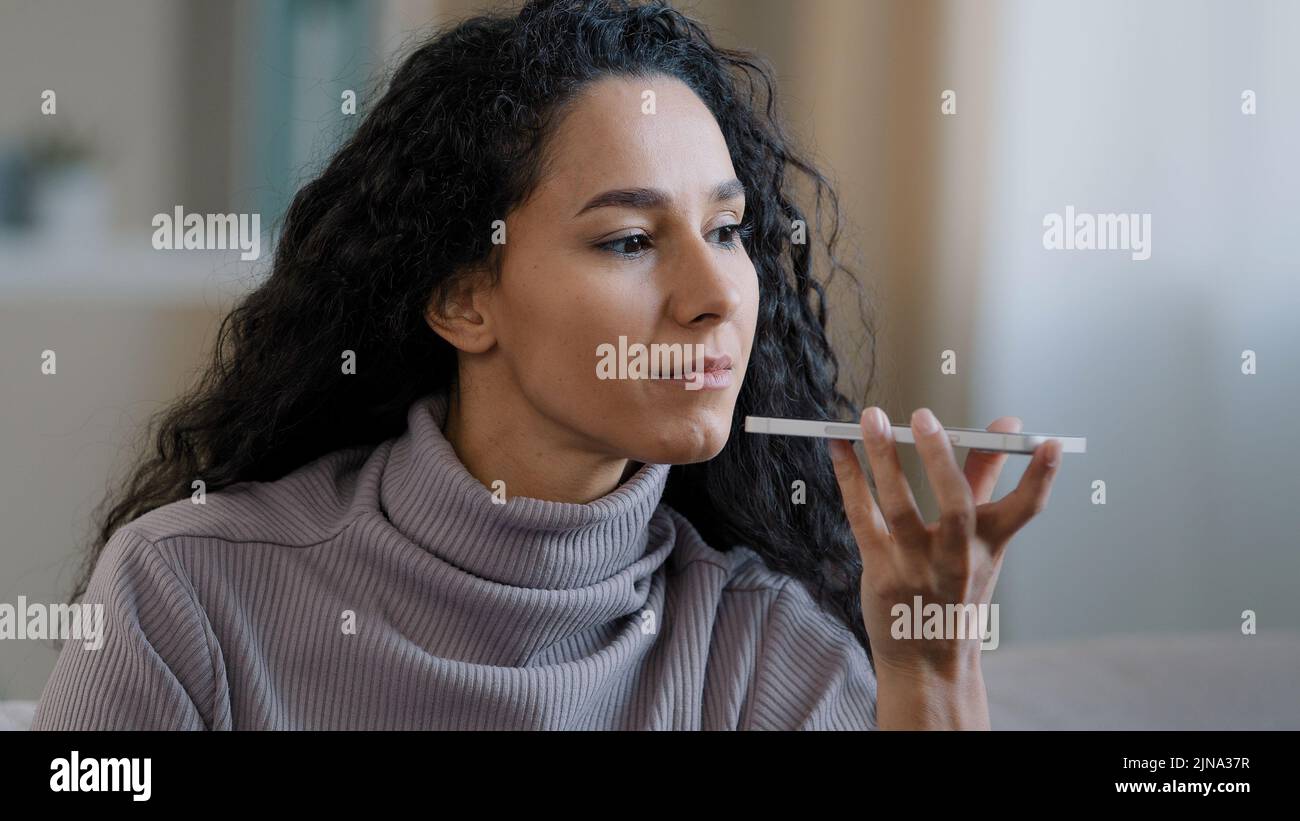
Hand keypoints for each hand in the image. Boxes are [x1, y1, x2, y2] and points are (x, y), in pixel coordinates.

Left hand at [828, 407, 1061, 727]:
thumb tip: (1006, 426)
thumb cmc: (954, 589)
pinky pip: (862, 518)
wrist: (928, 663)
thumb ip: (986, 479)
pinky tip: (840, 448)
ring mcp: (916, 568)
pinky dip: (850, 479)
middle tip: (924, 416)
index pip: (1026, 510)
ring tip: (870, 419)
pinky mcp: (880, 572)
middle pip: (956, 506)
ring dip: (884, 459)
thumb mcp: (980, 542)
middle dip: (940, 459)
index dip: (1041, 477)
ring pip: (900, 509)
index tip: (1048, 444)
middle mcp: (957, 559)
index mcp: (990, 546)